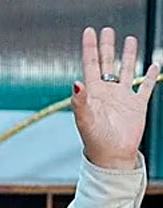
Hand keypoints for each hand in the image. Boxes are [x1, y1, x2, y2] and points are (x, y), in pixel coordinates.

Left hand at [73, 27, 158, 169]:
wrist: (112, 156)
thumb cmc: (95, 141)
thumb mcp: (85, 120)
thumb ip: (79, 102)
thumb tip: (75, 82)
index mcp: (92, 93)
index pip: (90, 64)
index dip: (90, 48)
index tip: (89, 32)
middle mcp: (107, 92)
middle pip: (107, 63)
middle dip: (107, 46)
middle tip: (107, 30)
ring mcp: (122, 97)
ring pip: (125, 70)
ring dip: (127, 55)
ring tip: (129, 39)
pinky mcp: (137, 105)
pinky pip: (145, 86)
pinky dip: (149, 75)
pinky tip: (153, 65)